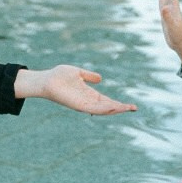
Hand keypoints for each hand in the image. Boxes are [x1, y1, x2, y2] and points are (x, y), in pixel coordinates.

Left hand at [13, 64, 135, 114]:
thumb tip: (100, 78)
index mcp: (89, 94)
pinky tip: (113, 107)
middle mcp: (88, 101)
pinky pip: (93, 108)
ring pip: (103, 109)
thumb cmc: (59, 76)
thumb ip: (89, 76)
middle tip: (134, 108)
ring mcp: (84, 104)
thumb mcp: (78, 73)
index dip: (119, 103)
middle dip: (121, 108)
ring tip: (127, 108)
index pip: (107, 101)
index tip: (131, 106)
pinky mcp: (78, 105)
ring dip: (115, 109)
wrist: (46, 80)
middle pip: (108, 107)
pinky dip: (104, 108)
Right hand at [159, 0, 181, 64]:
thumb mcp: (172, 27)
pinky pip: (163, 7)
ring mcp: (170, 14)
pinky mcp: (167, 18)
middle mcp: (172, 10)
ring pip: (167, 0)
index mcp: (174, 9)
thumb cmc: (178, 37)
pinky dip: (162, 1)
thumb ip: (168, 17)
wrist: (181, 44)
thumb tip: (164, 7)